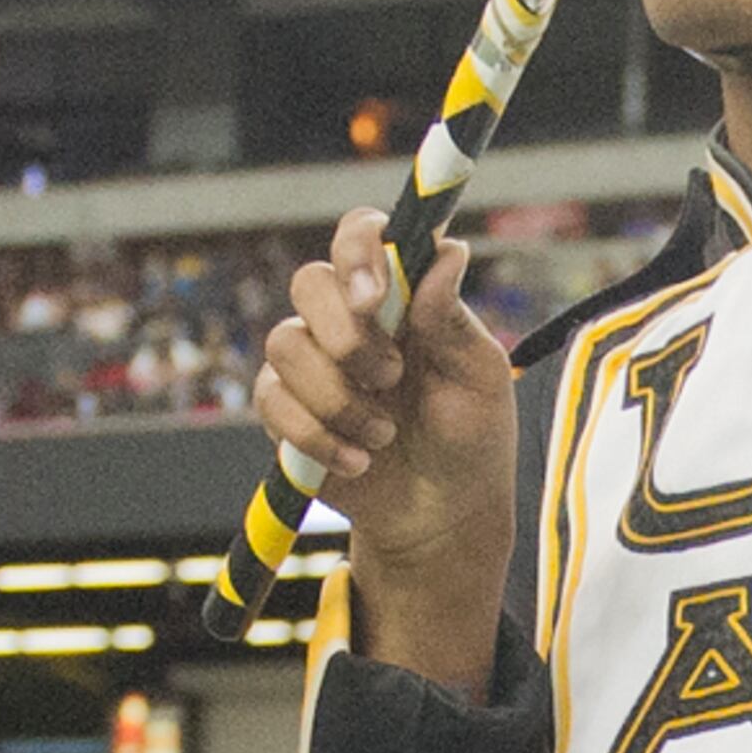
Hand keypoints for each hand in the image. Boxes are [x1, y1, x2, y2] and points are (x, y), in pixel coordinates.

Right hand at [250, 207, 517, 695]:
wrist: (443, 516)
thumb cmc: (472, 437)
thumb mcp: (479, 378)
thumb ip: (452, 317)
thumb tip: (450, 250)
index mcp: (398, 296)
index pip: (360, 236)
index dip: (357, 250)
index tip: (376, 296)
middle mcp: (348, 318)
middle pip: (310, 283)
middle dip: (346, 335)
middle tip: (391, 377)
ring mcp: (312, 362)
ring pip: (284, 344)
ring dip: (337, 397)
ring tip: (384, 435)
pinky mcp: (286, 410)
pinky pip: (272, 401)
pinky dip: (317, 436)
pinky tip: (357, 461)